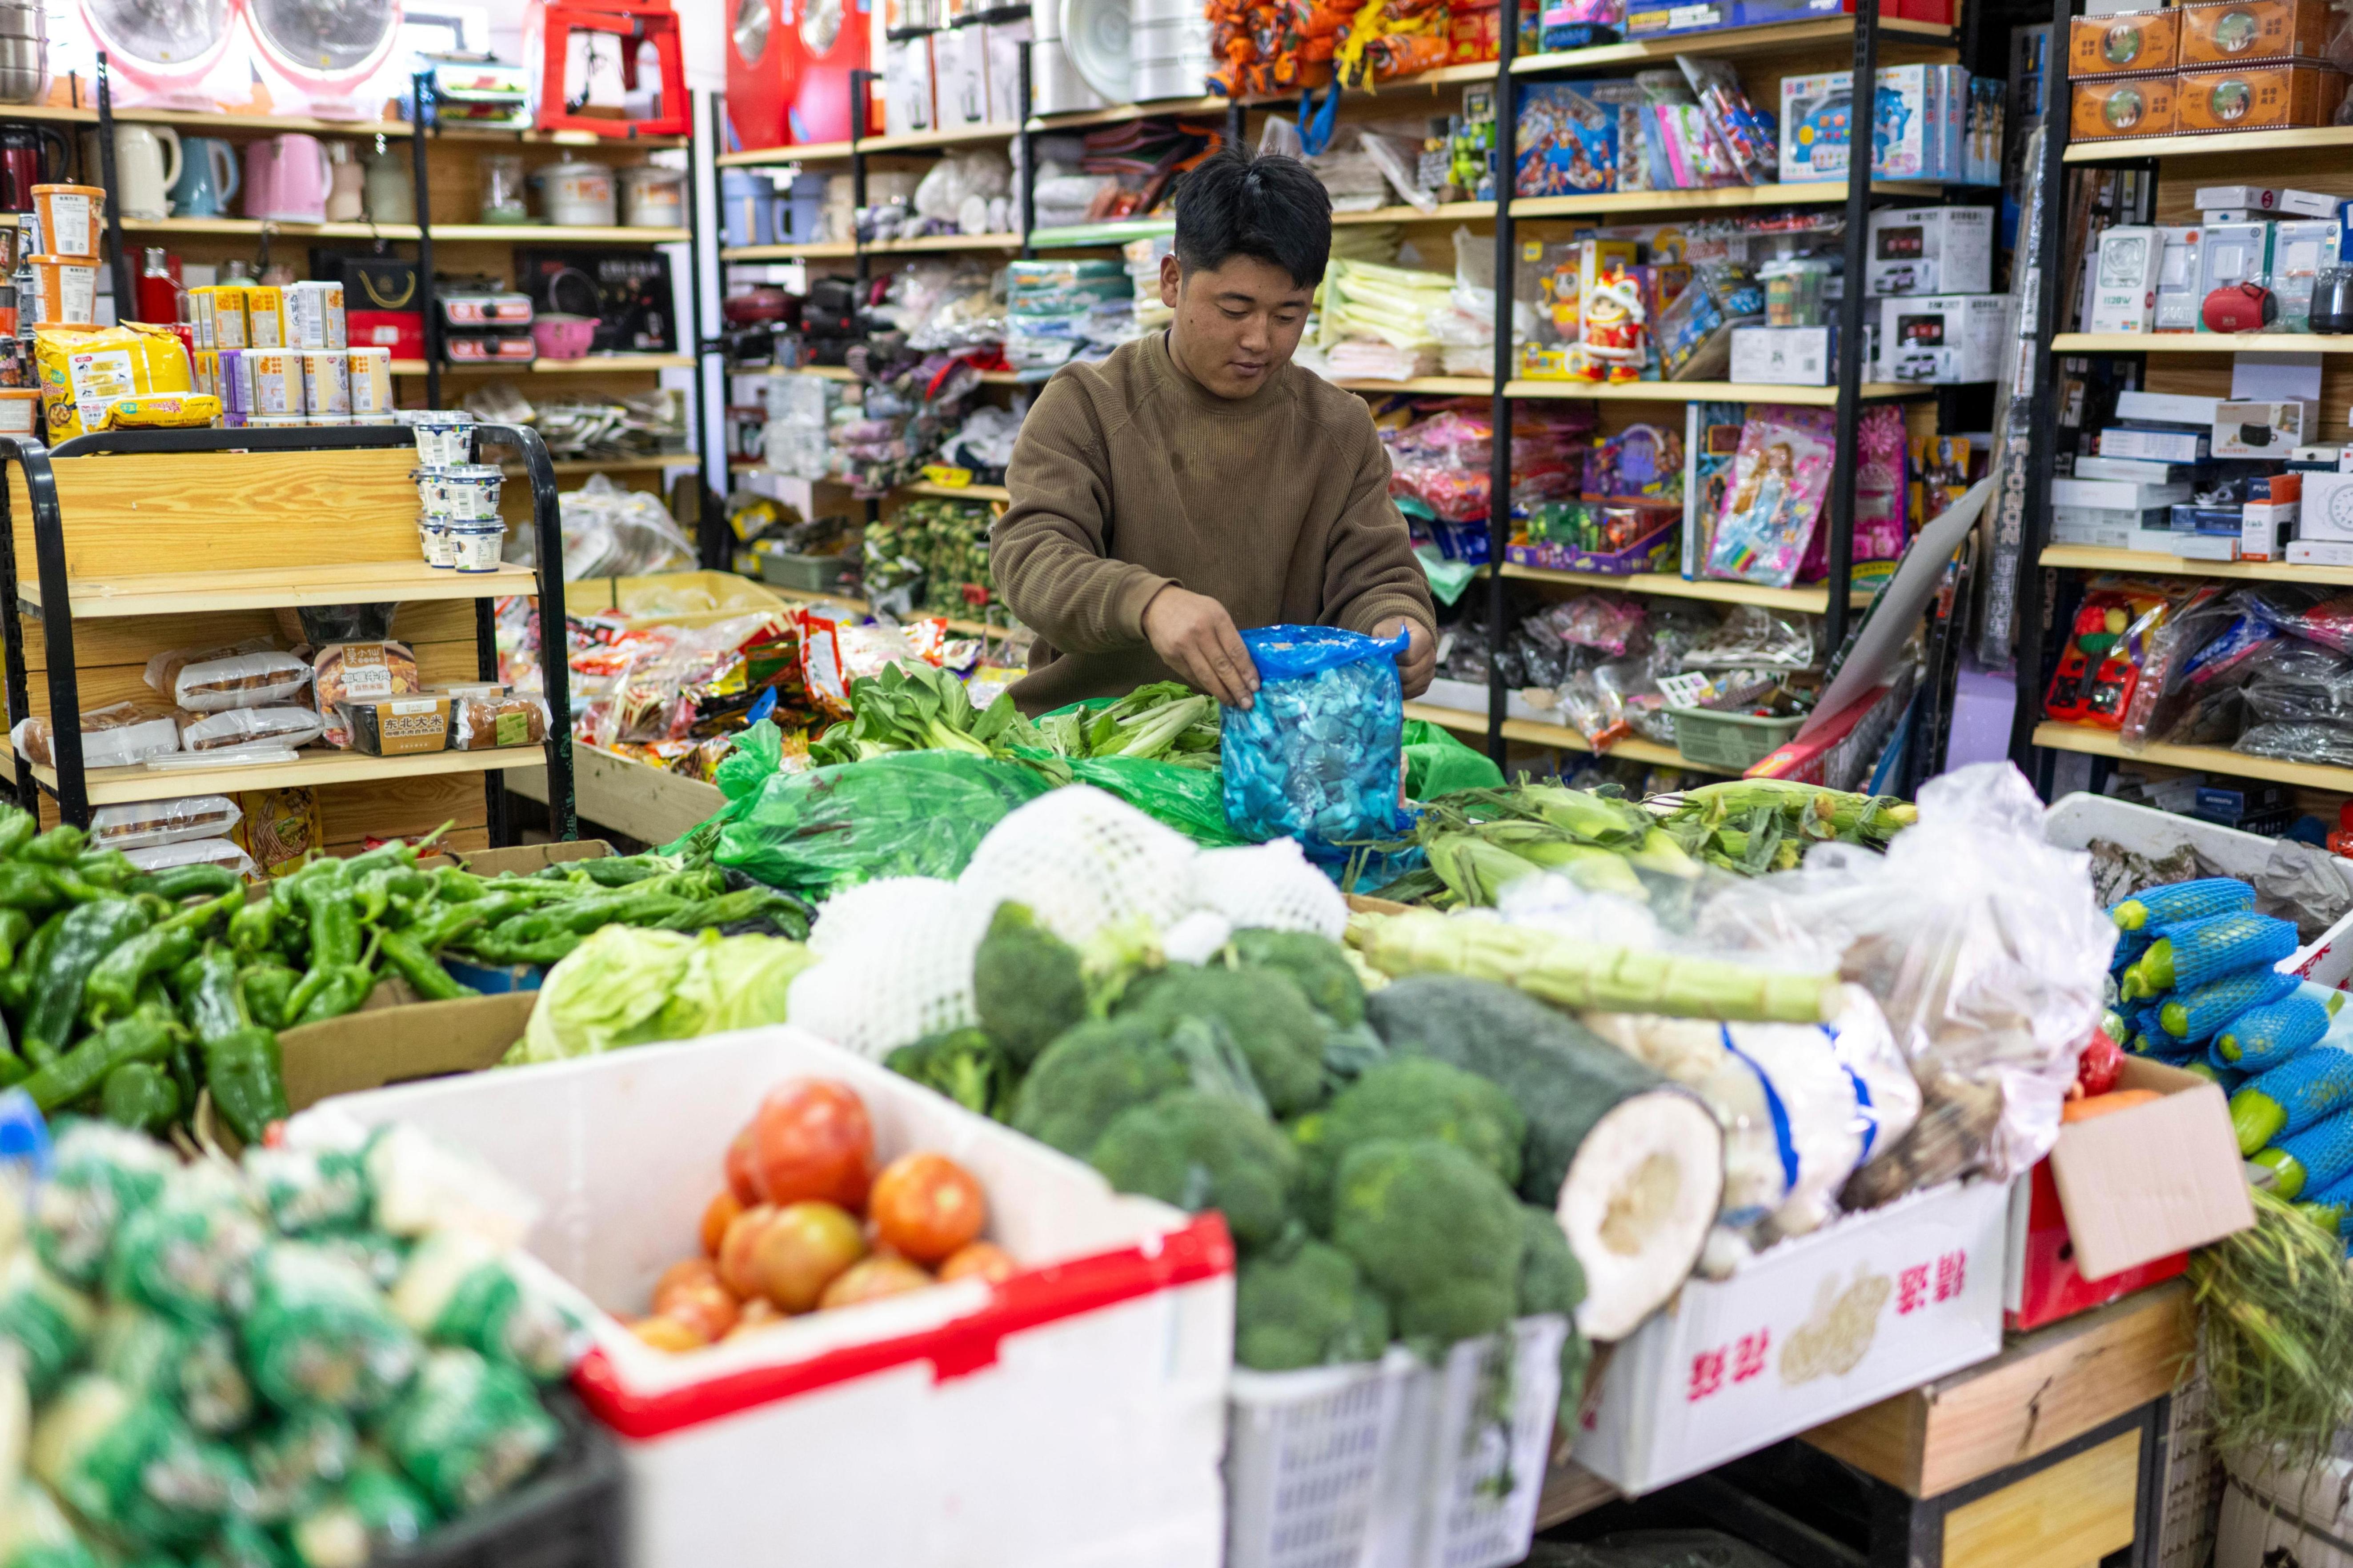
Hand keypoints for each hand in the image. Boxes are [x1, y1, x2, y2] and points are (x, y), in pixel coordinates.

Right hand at [1143, 585, 1258, 707]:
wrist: (1158, 605)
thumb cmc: (1194, 609)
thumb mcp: (1215, 612)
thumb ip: (1229, 634)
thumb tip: (1245, 666)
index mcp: (1216, 618)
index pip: (1236, 650)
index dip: (1247, 671)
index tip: (1256, 687)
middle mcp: (1200, 632)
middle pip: (1222, 666)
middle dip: (1237, 688)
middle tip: (1247, 703)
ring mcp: (1183, 646)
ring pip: (1206, 676)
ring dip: (1221, 693)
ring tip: (1232, 702)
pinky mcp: (1171, 657)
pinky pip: (1192, 676)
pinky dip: (1205, 686)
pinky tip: (1215, 692)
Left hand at [1379, 616, 1434, 698]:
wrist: (1401, 638)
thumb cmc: (1393, 632)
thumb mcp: (1386, 628)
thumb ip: (1386, 638)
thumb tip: (1383, 654)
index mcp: (1424, 639)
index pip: (1409, 657)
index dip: (1394, 660)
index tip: (1384, 657)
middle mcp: (1431, 657)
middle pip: (1410, 674)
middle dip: (1392, 673)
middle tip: (1381, 669)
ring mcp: (1429, 672)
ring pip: (1409, 686)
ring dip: (1394, 683)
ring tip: (1385, 675)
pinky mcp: (1424, 685)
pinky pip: (1411, 693)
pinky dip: (1398, 690)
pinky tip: (1391, 681)